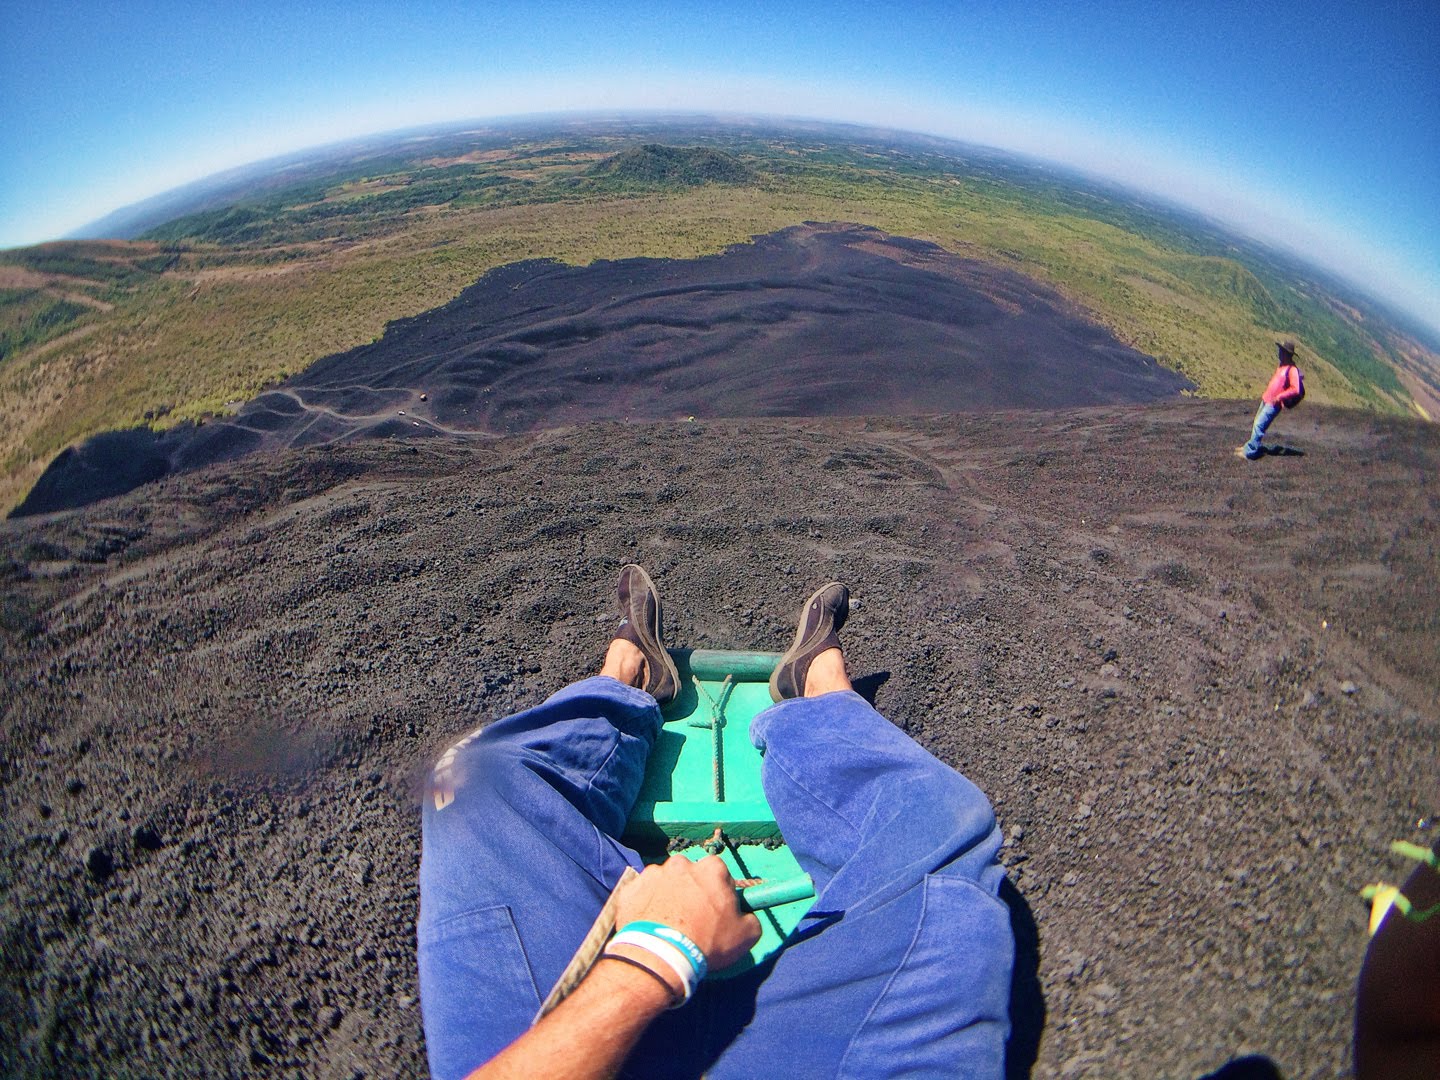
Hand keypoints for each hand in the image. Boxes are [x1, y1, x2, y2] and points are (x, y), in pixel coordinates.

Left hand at [615, 855, 760, 970]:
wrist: (660, 956)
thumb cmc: (706, 943)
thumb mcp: (746, 936)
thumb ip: (750, 919)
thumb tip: (745, 916)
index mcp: (711, 868)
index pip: (720, 875)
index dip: (720, 894)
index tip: (716, 913)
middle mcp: (681, 863)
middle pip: (691, 876)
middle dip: (692, 892)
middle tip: (691, 921)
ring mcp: (653, 874)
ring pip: (665, 883)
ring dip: (668, 897)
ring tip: (667, 926)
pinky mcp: (631, 888)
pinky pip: (643, 894)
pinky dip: (646, 905)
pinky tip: (650, 926)